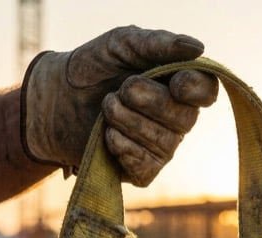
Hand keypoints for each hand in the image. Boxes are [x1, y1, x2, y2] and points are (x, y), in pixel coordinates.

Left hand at [22, 25, 218, 185]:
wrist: (55, 98)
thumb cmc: (95, 66)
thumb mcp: (123, 43)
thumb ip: (159, 43)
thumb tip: (197, 48)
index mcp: (179, 84)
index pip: (206, 92)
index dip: (196, 90)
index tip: (175, 83)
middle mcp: (178, 118)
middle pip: (185, 119)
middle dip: (149, 102)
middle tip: (121, 89)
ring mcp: (162, 146)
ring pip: (163, 143)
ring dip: (128, 121)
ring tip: (106, 107)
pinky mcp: (142, 169)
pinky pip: (146, 166)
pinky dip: (124, 148)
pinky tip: (107, 135)